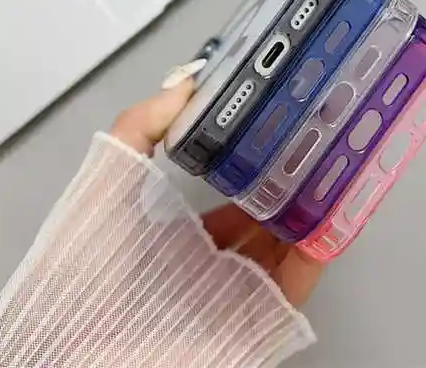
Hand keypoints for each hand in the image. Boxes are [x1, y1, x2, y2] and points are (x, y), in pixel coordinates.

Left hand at [110, 79, 324, 306]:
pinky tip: (336, 212)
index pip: (229, 194)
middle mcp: (215, 260)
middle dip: (290, 181)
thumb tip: (184, 84)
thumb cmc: (91, 268)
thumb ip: (139, 129)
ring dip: (311, 206)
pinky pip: (299, 278)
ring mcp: (239, 288)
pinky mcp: (260, 315)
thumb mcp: (107, 183)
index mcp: (182, 233)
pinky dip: (321, 246)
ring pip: (288, 241)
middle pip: (266, 215)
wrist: (89, 351)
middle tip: (315, 142)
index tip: (275, 128)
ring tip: (334, 165)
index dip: (254, 162)